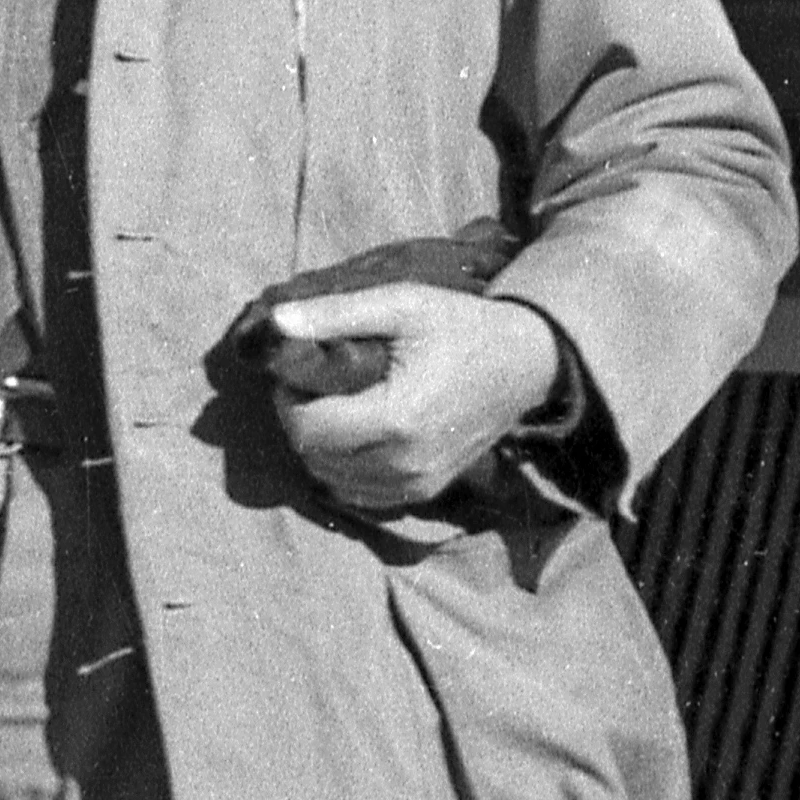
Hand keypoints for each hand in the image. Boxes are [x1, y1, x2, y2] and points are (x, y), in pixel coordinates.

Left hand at [265, 284, 563, 516]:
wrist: (523, 362)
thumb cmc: (460, 327)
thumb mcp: (401, 305)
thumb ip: (336, 314)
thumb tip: (277, 323)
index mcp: (396, 419)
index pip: (307, 429)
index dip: (289, 400)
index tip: (298, 374)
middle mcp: (405, 463)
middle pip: (314, 457)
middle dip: (301, 421)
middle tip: (312, 388)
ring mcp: (417, 483)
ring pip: (332, 481)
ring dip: (320, 448)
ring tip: (334, 407)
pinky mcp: (425, 490)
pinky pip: (360, 494)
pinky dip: (344, 469)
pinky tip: (353, 434)